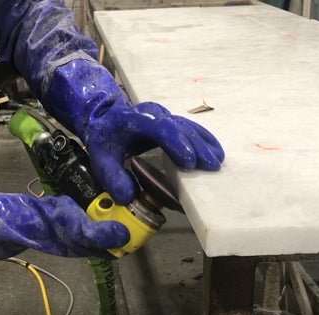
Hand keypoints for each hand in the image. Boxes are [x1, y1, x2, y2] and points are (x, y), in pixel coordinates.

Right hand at [0, 183, 129, 266]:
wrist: (19, 217)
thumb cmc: (47, 227)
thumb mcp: (76, 231)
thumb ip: (100, 235)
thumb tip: (126, 235)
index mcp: (95, 248)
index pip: (124, 244)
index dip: (137, 232)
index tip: (146, 213)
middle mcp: (94, 238)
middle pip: (119, 227)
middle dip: (128, 213)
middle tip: (136, 195)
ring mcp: (86, 224)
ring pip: (109, 216)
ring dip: (117, 205)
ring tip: (125, 190)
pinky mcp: (78, 213)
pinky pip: (96, 206)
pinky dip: (103, 199)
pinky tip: (106, 187)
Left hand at [46, 60, 224, 204]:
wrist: (105, 119)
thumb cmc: (105, 140)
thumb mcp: (101, 159)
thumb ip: (112, 177)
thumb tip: (127, 197)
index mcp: (135, 120)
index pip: (160, 128)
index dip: (177, 144)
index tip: (189, 163)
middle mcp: (154, 114)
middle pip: (179, 127)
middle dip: (197, 147)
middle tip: (211, 166)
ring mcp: (164, 116)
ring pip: (188, 126)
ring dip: (204, 143)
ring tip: (217, 160)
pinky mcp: (171, 121)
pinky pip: (190, 128)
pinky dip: (203, 138)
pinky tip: (215, 150)